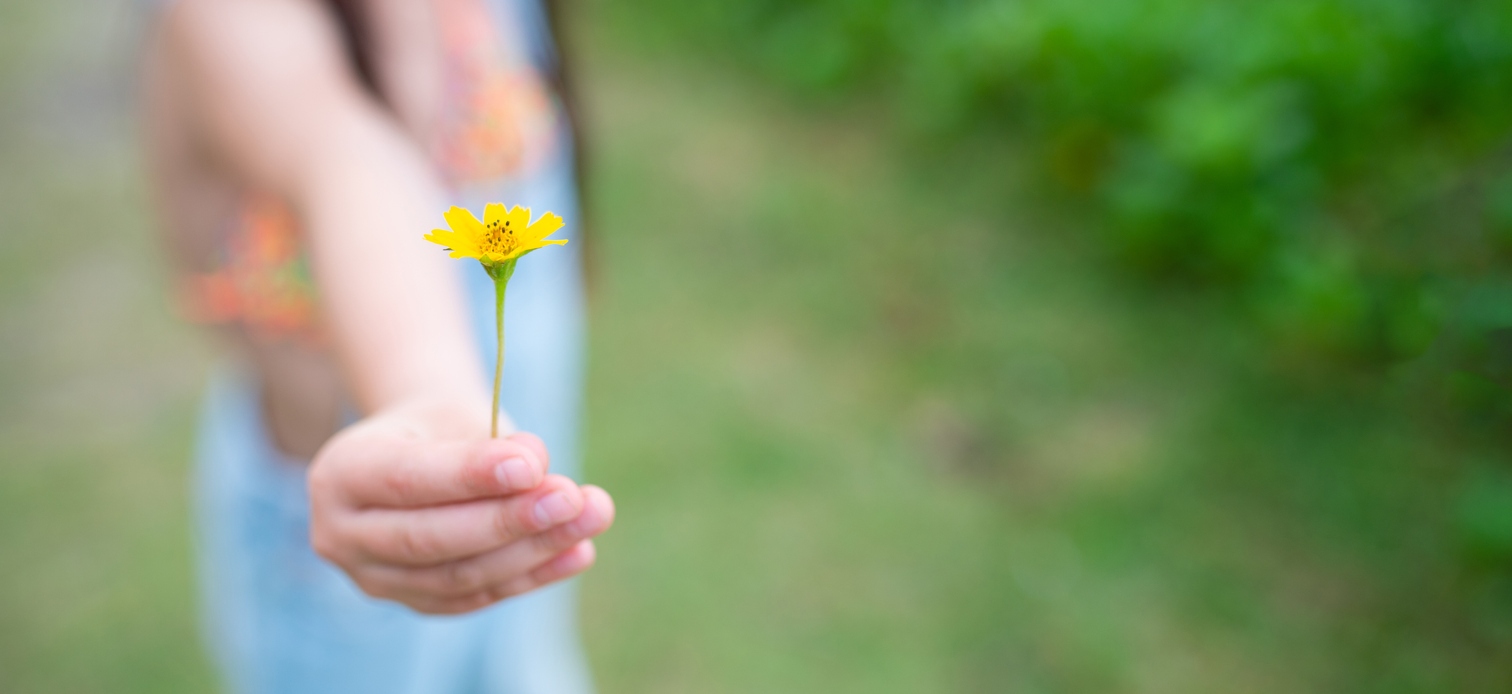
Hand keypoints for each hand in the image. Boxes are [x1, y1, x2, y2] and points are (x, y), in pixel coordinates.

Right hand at [308, 397, 614, 613]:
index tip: (532, 466)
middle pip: (431, 538)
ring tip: (591, 517)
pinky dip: (534, 575)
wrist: (419, 454)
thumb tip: (536, 469)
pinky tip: (580, 551)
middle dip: (509, 520)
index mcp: (339, 473)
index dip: (470, 476)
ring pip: (460, 576)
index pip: (406, 480)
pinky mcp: (416, 603)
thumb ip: (492, 441)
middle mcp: (342, 535)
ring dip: (534, 550)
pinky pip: (479, 595)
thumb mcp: (459, 413)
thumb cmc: (439, 427)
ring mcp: (374, 579)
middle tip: (573, 497)